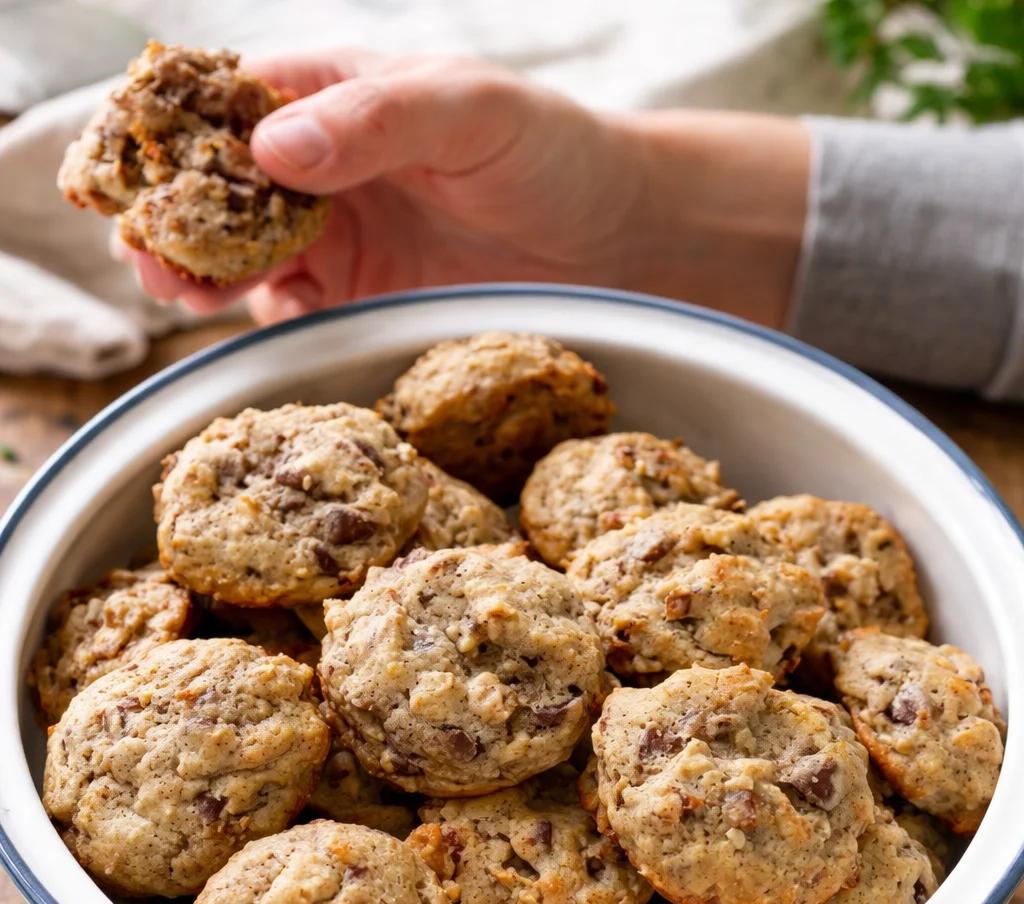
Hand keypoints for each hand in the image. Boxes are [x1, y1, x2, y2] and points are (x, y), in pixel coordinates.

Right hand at [119, 50, 809, 331]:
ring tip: (178, 289)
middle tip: (152, 252)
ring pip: (238, 250)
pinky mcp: (358, 299)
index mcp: (337, 92)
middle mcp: (323, 162)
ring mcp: (336, 234)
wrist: (619, 242)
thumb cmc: (553, 151)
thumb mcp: (472, 110)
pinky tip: (247, 327)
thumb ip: (378, 118)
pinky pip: (288, 310)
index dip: (181, 132)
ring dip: (200, 269)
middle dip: (176, 214)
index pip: (233, 100)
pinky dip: (259, 320)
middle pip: (218, 183)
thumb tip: (274, 146)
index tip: (150, 169)